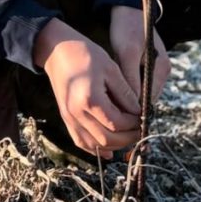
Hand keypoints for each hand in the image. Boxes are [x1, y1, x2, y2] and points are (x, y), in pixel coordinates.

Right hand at [34, 19, 140, 157]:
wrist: (57, 51)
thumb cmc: (85, 54)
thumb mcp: (110, 67)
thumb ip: (124, 91)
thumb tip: (138, 110)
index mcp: (90, 99)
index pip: (116, 122)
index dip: (133, 123)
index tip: (143, 117)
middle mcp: (77, 113)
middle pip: (106, 138)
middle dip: (127, 138)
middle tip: (139, 130)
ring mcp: (69, 118)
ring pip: (94, 144)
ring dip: (113, 145)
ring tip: (128, 137)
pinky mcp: (66, 119)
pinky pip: (81, 141)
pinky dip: (95, 148)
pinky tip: (108, 150)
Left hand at [109, 4, 169, 104]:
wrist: (128, 10)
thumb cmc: (127, 28)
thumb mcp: (126, 53)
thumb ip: (131, 79)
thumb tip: (133, 106)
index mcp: (161, 68)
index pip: (150, 100)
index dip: (133, 109)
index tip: (115, 113)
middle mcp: (163, 71)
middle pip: (147, 98)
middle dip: (130, 102)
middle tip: (110, 105)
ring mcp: (157, 69)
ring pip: (142, 92)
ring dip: (128, 94)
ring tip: (110, 95)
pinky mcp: (149, 66)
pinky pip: (139, 83)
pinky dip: (128, 85)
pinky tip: (114, 83)